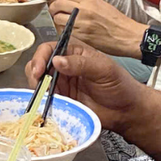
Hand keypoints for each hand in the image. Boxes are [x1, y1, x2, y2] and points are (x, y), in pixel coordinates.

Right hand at [26, 38, 148, 134]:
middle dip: (34, 73)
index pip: (49, 48)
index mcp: (74, 52)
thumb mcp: (103, 69)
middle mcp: (64, 66)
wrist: (126, 111)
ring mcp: (61, 84)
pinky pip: (44, 99)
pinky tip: (46, 104)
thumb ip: (81, 63)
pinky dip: (41, 101)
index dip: (40, 57)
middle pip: (38, 64)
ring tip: (44, 96)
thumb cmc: (120, 86)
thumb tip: (56, 60)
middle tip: (39, 85)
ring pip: (38, 82)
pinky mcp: (61, 101)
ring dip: (37, 87)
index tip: (39, 70)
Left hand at [42, 0, 144, 57]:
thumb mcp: (101, 4)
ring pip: (57, 18)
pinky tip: (69, 30)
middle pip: (56, 4)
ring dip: (56, 19)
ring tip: (64, 21)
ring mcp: (81, 24)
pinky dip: (63, 30)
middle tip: (55, 10)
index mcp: (89, 0)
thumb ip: (84, 2)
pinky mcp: (80, 36)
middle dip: (52, 7)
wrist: (128, 36)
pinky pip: (64, 31)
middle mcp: (83, 10)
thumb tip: (69, 0)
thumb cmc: (117, 22)